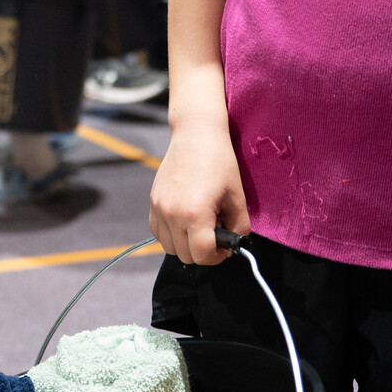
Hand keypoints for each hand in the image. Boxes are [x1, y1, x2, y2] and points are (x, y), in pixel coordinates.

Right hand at [148, 117, 248, 265]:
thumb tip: (234, 244)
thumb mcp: (237, 196)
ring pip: (170, 247)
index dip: (217, 257)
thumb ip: (239, 226)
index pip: (202, 256)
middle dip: (203, 251)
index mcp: (195, 214)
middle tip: (215, 233)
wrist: (196, 134)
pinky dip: (172, 234)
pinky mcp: (152, 202)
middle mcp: (172, 214)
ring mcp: (159, 208)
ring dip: (186, 244)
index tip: (225, 247)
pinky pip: (158, 233)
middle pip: (186, 256)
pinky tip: (185, 219)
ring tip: (200, 225)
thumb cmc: (219, 161)